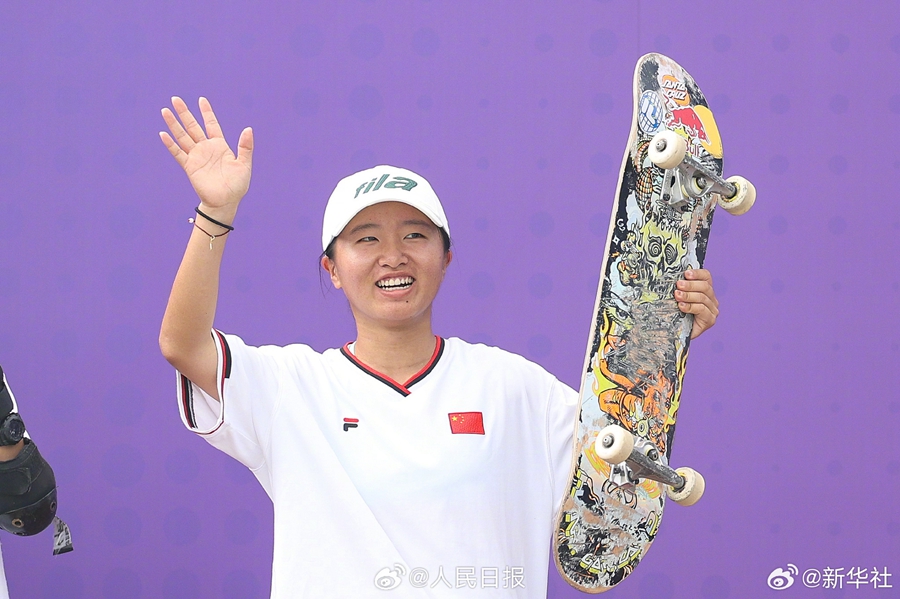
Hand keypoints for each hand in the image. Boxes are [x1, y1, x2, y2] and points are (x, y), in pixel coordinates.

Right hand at [159, 97, 252, 215]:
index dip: (206, 112)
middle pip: (193, 126)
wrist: (225, 202)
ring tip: (165, 110)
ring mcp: (196, 156)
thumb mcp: (244, 164)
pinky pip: (178, 153)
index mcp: (220, 146)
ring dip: (174, 124)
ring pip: (182, 136)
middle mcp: (206, 148)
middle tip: (175, 98)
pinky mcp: (189, 167)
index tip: (201, 99)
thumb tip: (248, 128)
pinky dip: (170, 144)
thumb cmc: (237, 185)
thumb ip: (245, 147)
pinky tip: (163, 134)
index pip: (212, 124)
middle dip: (184, 113)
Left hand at [675, 269, 718, 338]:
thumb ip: (679, 287)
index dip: (697, 273)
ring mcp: (712, 310)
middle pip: (705, 287)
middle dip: (690, 285)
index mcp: (705, 290)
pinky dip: (691, 307)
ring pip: (703, 298)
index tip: (686, 273)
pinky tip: (681, 306)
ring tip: (677, 295)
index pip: (706, 277)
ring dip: (688, 296)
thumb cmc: (675, 313)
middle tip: (678, 285)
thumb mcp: (677, 297)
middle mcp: (711, 299)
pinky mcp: (710, 320)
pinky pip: (702, 310)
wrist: (674, 333)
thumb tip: (672, 275)